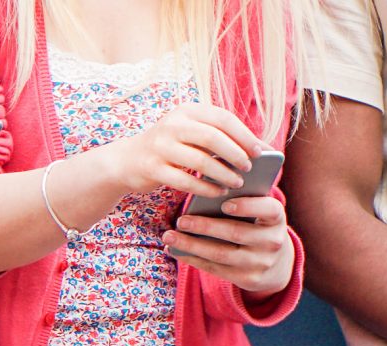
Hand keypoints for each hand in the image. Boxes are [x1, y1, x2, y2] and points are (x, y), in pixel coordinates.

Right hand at [91, 102, 261, 199]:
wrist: (127, 160)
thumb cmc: (170, 147)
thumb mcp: (190, 133)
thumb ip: (218, 136)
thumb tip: (260, 148)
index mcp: (187, 111)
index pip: (222, 118)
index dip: (243, 135)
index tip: (259, 151)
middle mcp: (172, 125)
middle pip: (212, 138)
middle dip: (235, 154)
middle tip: (249, 168)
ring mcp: (160, 146)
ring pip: (199, 161)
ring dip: (222, 174)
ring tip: (237, 182)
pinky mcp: (152, 168)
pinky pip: (185, 180)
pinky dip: (205, 188)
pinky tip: (218, 192)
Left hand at [168, 196, 293, 294]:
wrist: (277, 263)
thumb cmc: (258, 225)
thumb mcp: (259, 212)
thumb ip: (243, 199)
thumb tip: (206, 185)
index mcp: (277, 218)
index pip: (269, 210)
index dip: (248, 207)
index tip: (225, 204)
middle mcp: (273, 242)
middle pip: (236, 233)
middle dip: (205, 227)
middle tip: (181, 220)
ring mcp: (261, 263)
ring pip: (221, 254)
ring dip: (191, 245)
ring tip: (169, 236)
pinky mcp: (248, 279)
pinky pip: (215, 269)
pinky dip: (192, 258)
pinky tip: (175, 249)